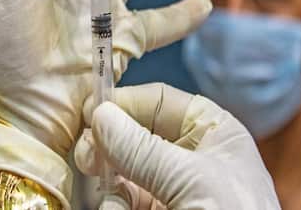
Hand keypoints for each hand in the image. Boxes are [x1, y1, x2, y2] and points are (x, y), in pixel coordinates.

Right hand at [75, 83, 280, 209]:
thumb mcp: (192, 181)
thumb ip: (143, 150)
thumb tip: (101, 116)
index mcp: (212, 132)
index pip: (160, 101)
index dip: (125, 101)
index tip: (91, 110)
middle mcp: (191, 155)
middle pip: (136, 132)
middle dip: (110, 142)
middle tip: (88, 155)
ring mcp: (173, 187)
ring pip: (124, 167)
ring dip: (107, 175)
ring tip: (105, 189)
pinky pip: (124, 198)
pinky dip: (113, 201)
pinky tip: (113, 207)